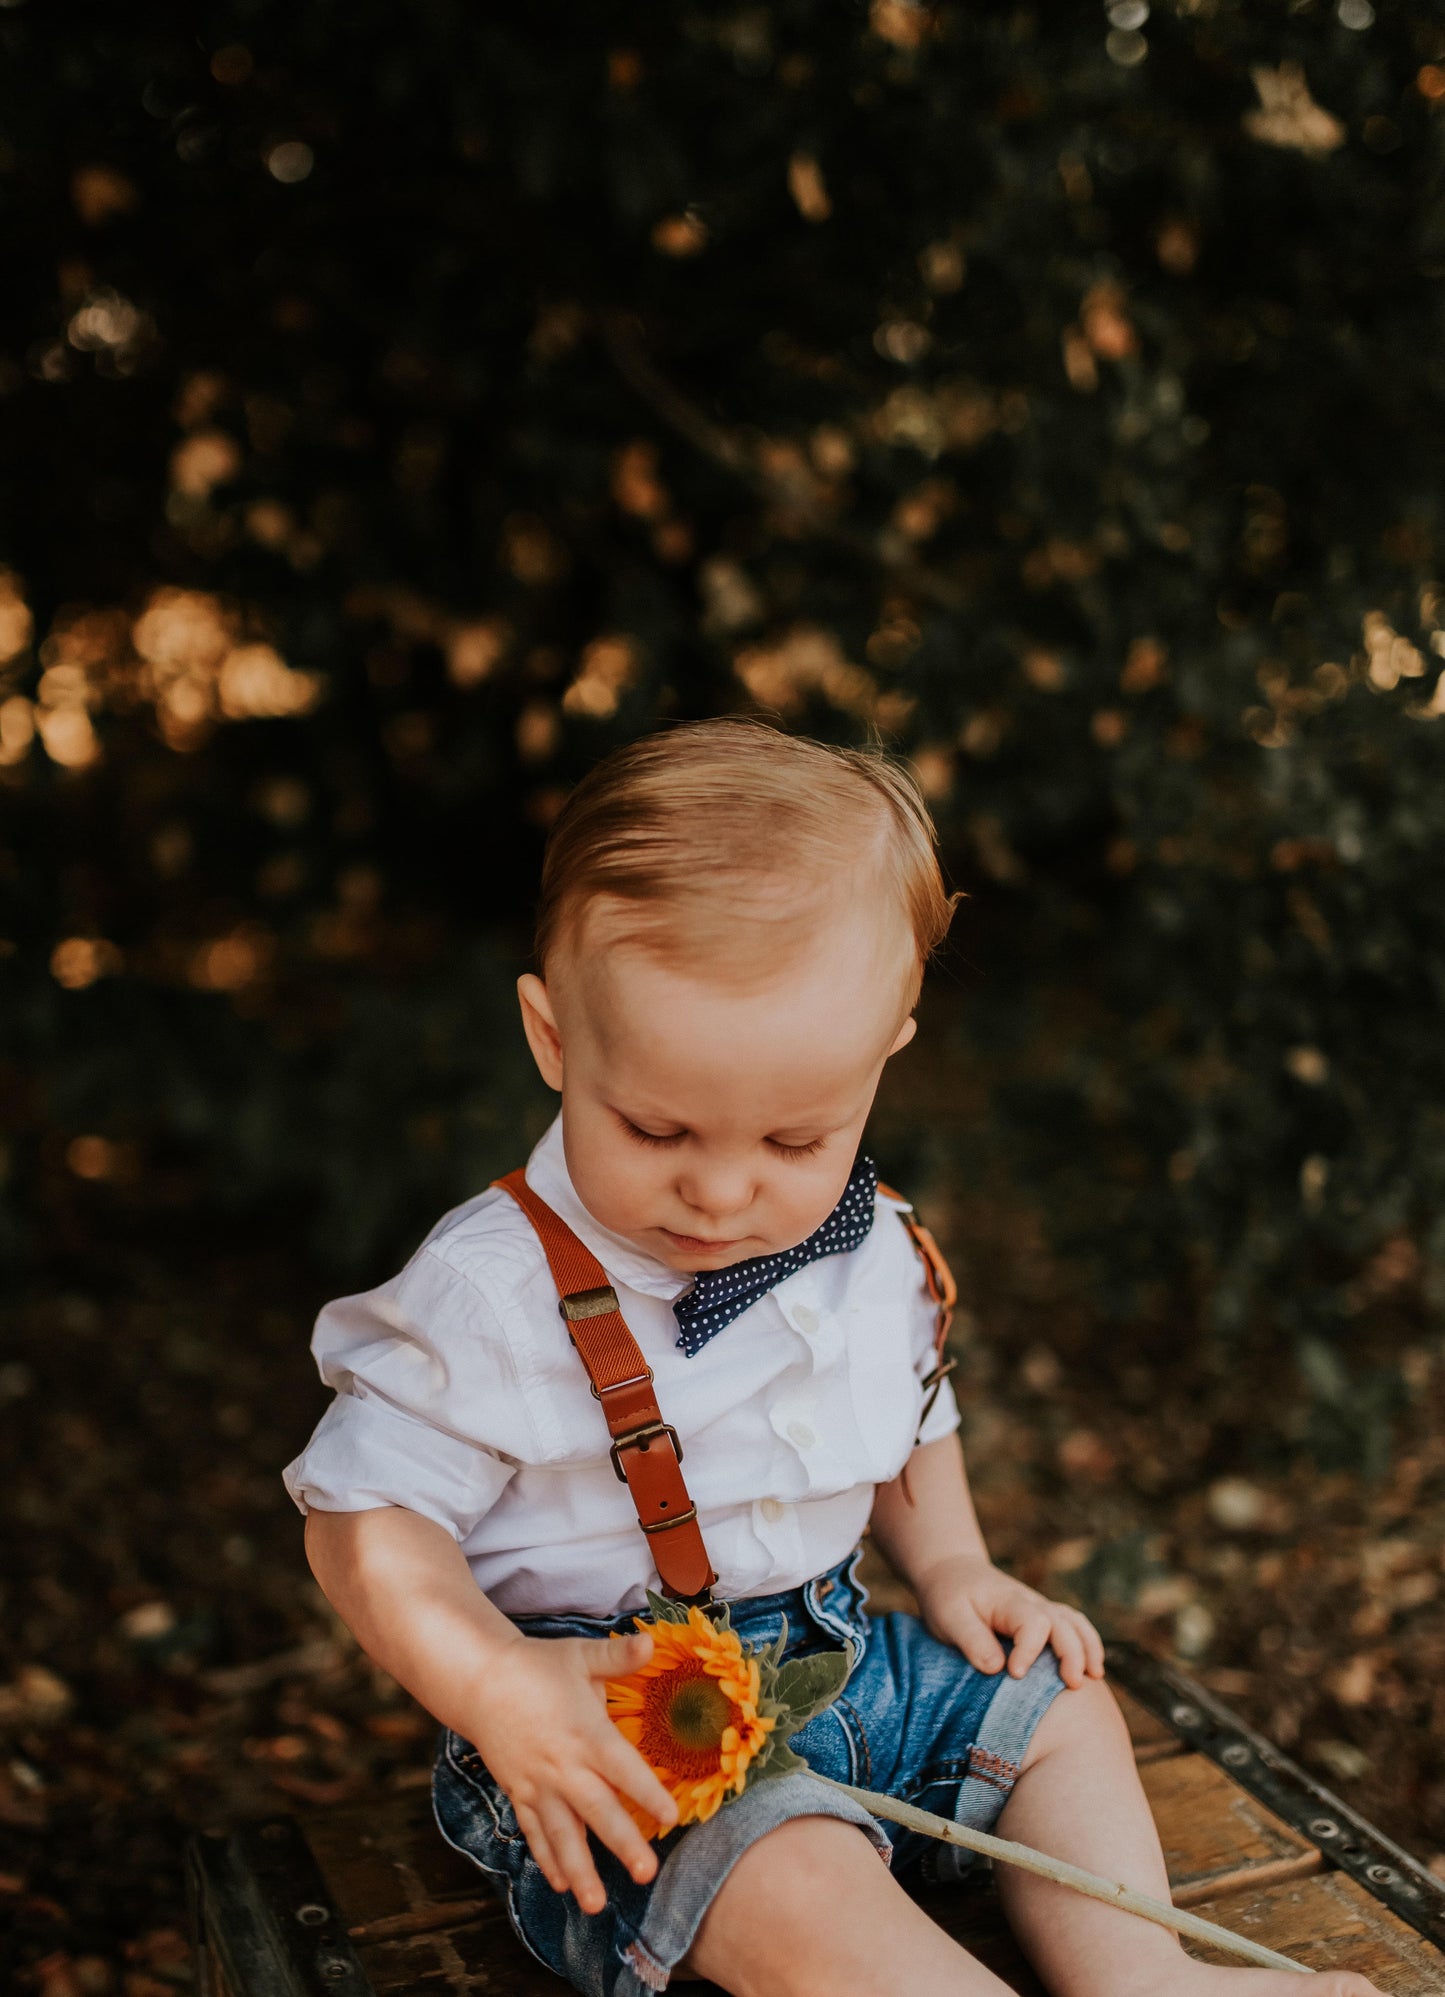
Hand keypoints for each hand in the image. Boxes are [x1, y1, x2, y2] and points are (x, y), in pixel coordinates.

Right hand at [460, 1628, 678, 1913]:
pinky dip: (547, 1858)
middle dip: (622, 1844)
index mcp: (586, 1733)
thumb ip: (618, 1656)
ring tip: (595, 1905)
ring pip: (562, 1834)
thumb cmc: (537, 1666)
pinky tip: (561, 1884)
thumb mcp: (580, 1655)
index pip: (622, 1769)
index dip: (647, 1793)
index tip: (671, 1816)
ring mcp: (538, 1784)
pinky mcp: (519, 1793)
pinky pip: (535, 1831)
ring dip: (580, 1869)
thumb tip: (652, 1640)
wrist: (480, 1681)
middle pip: (597, 1811)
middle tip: (646, 1874)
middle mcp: (563, 1766)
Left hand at [915, 1552, 1104, 1689]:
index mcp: (1007, 1601)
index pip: (1032, 1623)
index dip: (1029, 1650)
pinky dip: (1087, 1644)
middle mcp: (1030, 1602)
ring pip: (1074, 1623)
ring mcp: (1040, 1608)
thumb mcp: (949, 1616)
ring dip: (1087, 1648)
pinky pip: (1074, 1626)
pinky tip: (1092, 1670)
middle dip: (1072, 1654)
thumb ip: (971, 1640)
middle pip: (1062, 1623)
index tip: (1014, 1674)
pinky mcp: (1043, 1618)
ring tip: (1093, 1677)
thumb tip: (997, 1669)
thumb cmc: (948, 1596)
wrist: (951, 1571)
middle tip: (1072, 1685)